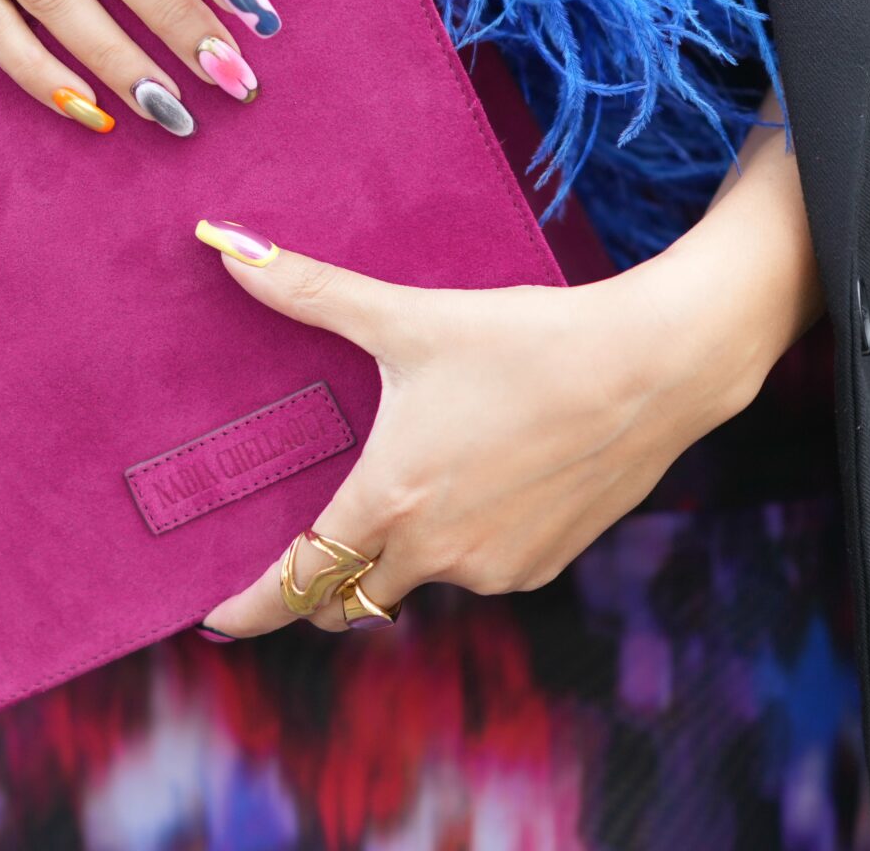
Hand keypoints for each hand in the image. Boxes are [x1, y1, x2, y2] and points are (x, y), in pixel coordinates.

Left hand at [195, 100, 821, 636]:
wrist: (653, 367)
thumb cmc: (527, 339)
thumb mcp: (409, 315)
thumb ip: (310, 290)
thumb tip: (222, 246)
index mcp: (391, 500)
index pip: (299, 581)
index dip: (253, 608)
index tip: (217, 621)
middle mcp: (438, 552)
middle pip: (352, 599)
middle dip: (321, 588)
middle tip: (303, 561)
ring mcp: (495, 568)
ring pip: (421, 580)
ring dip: (403, 555)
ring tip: (417, 490)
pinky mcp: (543, 566)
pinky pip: (481, 570)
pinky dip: (465, 545)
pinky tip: (483, 488)